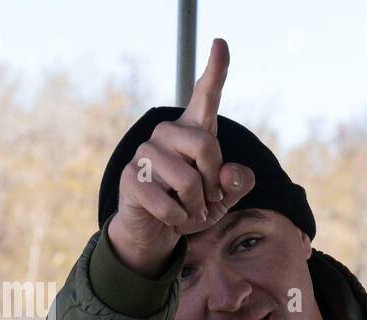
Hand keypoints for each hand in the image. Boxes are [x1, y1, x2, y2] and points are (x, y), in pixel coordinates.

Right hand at [107, 38, 256, 276]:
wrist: (156, 230)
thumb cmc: (192, 205)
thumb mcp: (223, 197)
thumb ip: (236, 183)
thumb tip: (230, 173)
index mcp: (193, 131)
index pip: (206, 96)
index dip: (216, 71)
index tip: (221, 44)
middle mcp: (167, 133)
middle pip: (206, 145)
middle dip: (214, 181)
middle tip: (208, 199)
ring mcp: (145, 152)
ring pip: (187, 179)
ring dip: (195, 206)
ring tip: (188, 210)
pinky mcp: (130, 176)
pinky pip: (167, 202)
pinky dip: (178, 219)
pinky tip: (171, 217)